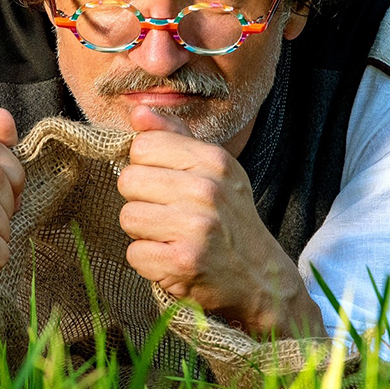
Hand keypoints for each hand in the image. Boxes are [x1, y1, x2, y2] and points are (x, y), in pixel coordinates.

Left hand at [117, 106, 324, 336]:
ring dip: (143, 234)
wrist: (261, 278)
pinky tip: (173, 260)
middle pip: (128, 180)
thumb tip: (137, 110)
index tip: (167, 185)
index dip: (146, 168)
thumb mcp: (214, 170)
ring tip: (171, 238)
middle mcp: (207, 189)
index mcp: (213, 159)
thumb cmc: (230, 220)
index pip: (143, 146)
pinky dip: (148, 262)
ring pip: (128, 218)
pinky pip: (134, 254)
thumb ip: (174, 136)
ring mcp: (196, 227)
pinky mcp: (184, 262)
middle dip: (141, 201)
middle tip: (169, 216)